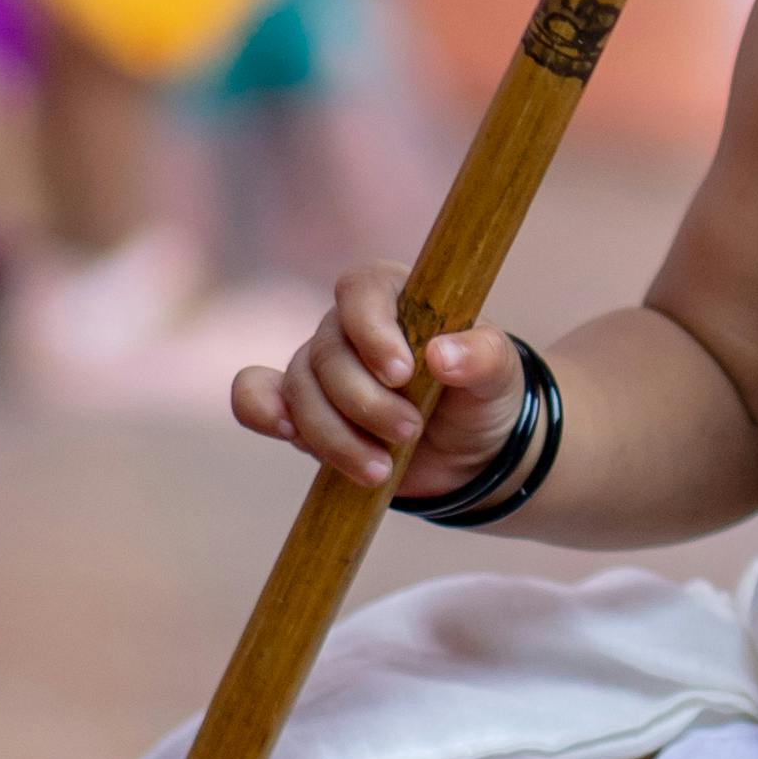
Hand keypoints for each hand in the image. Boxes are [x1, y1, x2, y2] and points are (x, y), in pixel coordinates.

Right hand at [231, 263, 524, 497]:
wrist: (470, 454)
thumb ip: (483, 357)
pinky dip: (261, 411)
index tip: (401, 372)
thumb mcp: (499, 375)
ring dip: (336, 435)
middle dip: (364, 402)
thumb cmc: (482, 396)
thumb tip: (441, 356)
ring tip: (382, 469)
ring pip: (301, 390)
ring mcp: (322, 369)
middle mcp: (350, 326)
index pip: (361, 289)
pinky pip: (257, 397)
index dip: (371, 328)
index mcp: (397, 296)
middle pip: (328, 352)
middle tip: (410, 431)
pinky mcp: (302, 411)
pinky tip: (284, 432)